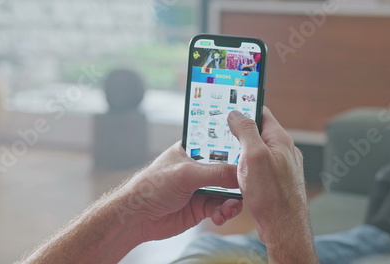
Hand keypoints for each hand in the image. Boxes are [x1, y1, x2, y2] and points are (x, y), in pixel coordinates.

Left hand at [121, 142, 241, 241]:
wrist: (138, 217)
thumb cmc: (153, 186)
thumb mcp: (186, 174)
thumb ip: (215, 173)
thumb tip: (241, 174)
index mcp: (194, 150)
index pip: (220, 144)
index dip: (236, 148)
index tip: (252, 153)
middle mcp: (200, 167)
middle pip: (229, 169)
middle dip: (239, 179)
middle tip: (247, 187)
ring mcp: (202, 187)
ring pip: (229, 191)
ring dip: (233, 200)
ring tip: (229, 208)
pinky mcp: (202, 207)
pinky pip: (222, 207)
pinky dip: (224, 212)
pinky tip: (220, 216)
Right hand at [227, 107, 316, 262]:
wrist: (284, 228)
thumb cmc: (272, 195)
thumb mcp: (254, 156)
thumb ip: (246, 131)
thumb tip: (236, 113)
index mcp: (280, 140)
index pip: (261, 113)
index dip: (244, 107)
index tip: (228, 106)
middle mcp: (283, 151)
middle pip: (257, 132)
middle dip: (238, 133)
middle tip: (220, 134)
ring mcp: (280, 167)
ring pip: (255, 152)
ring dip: (240, 153)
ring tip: (225, 158)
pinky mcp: (275, 182)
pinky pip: (257, 168)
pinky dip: (245, 169)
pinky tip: (235, 176)